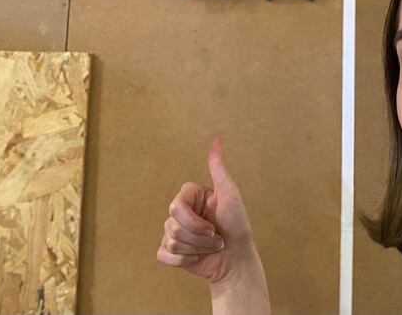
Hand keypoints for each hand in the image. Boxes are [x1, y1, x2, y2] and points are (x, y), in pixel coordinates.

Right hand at [157, 138, 254, 283]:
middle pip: (172, 226)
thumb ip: (218, 169)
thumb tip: (216, 140)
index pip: (176, 207)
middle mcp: (179, 211)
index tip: (214, 227)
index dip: (194, 223)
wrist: (237, 260)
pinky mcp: (170, 251)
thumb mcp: (230, 195)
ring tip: (211, 247)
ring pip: (171, 242)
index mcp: (190, 196)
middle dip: (199, 238)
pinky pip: (163, 255)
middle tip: (216, 238)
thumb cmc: (237, 226)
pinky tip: (197, 258)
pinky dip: (183, 261)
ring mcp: (172, 231)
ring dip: (197, 250)